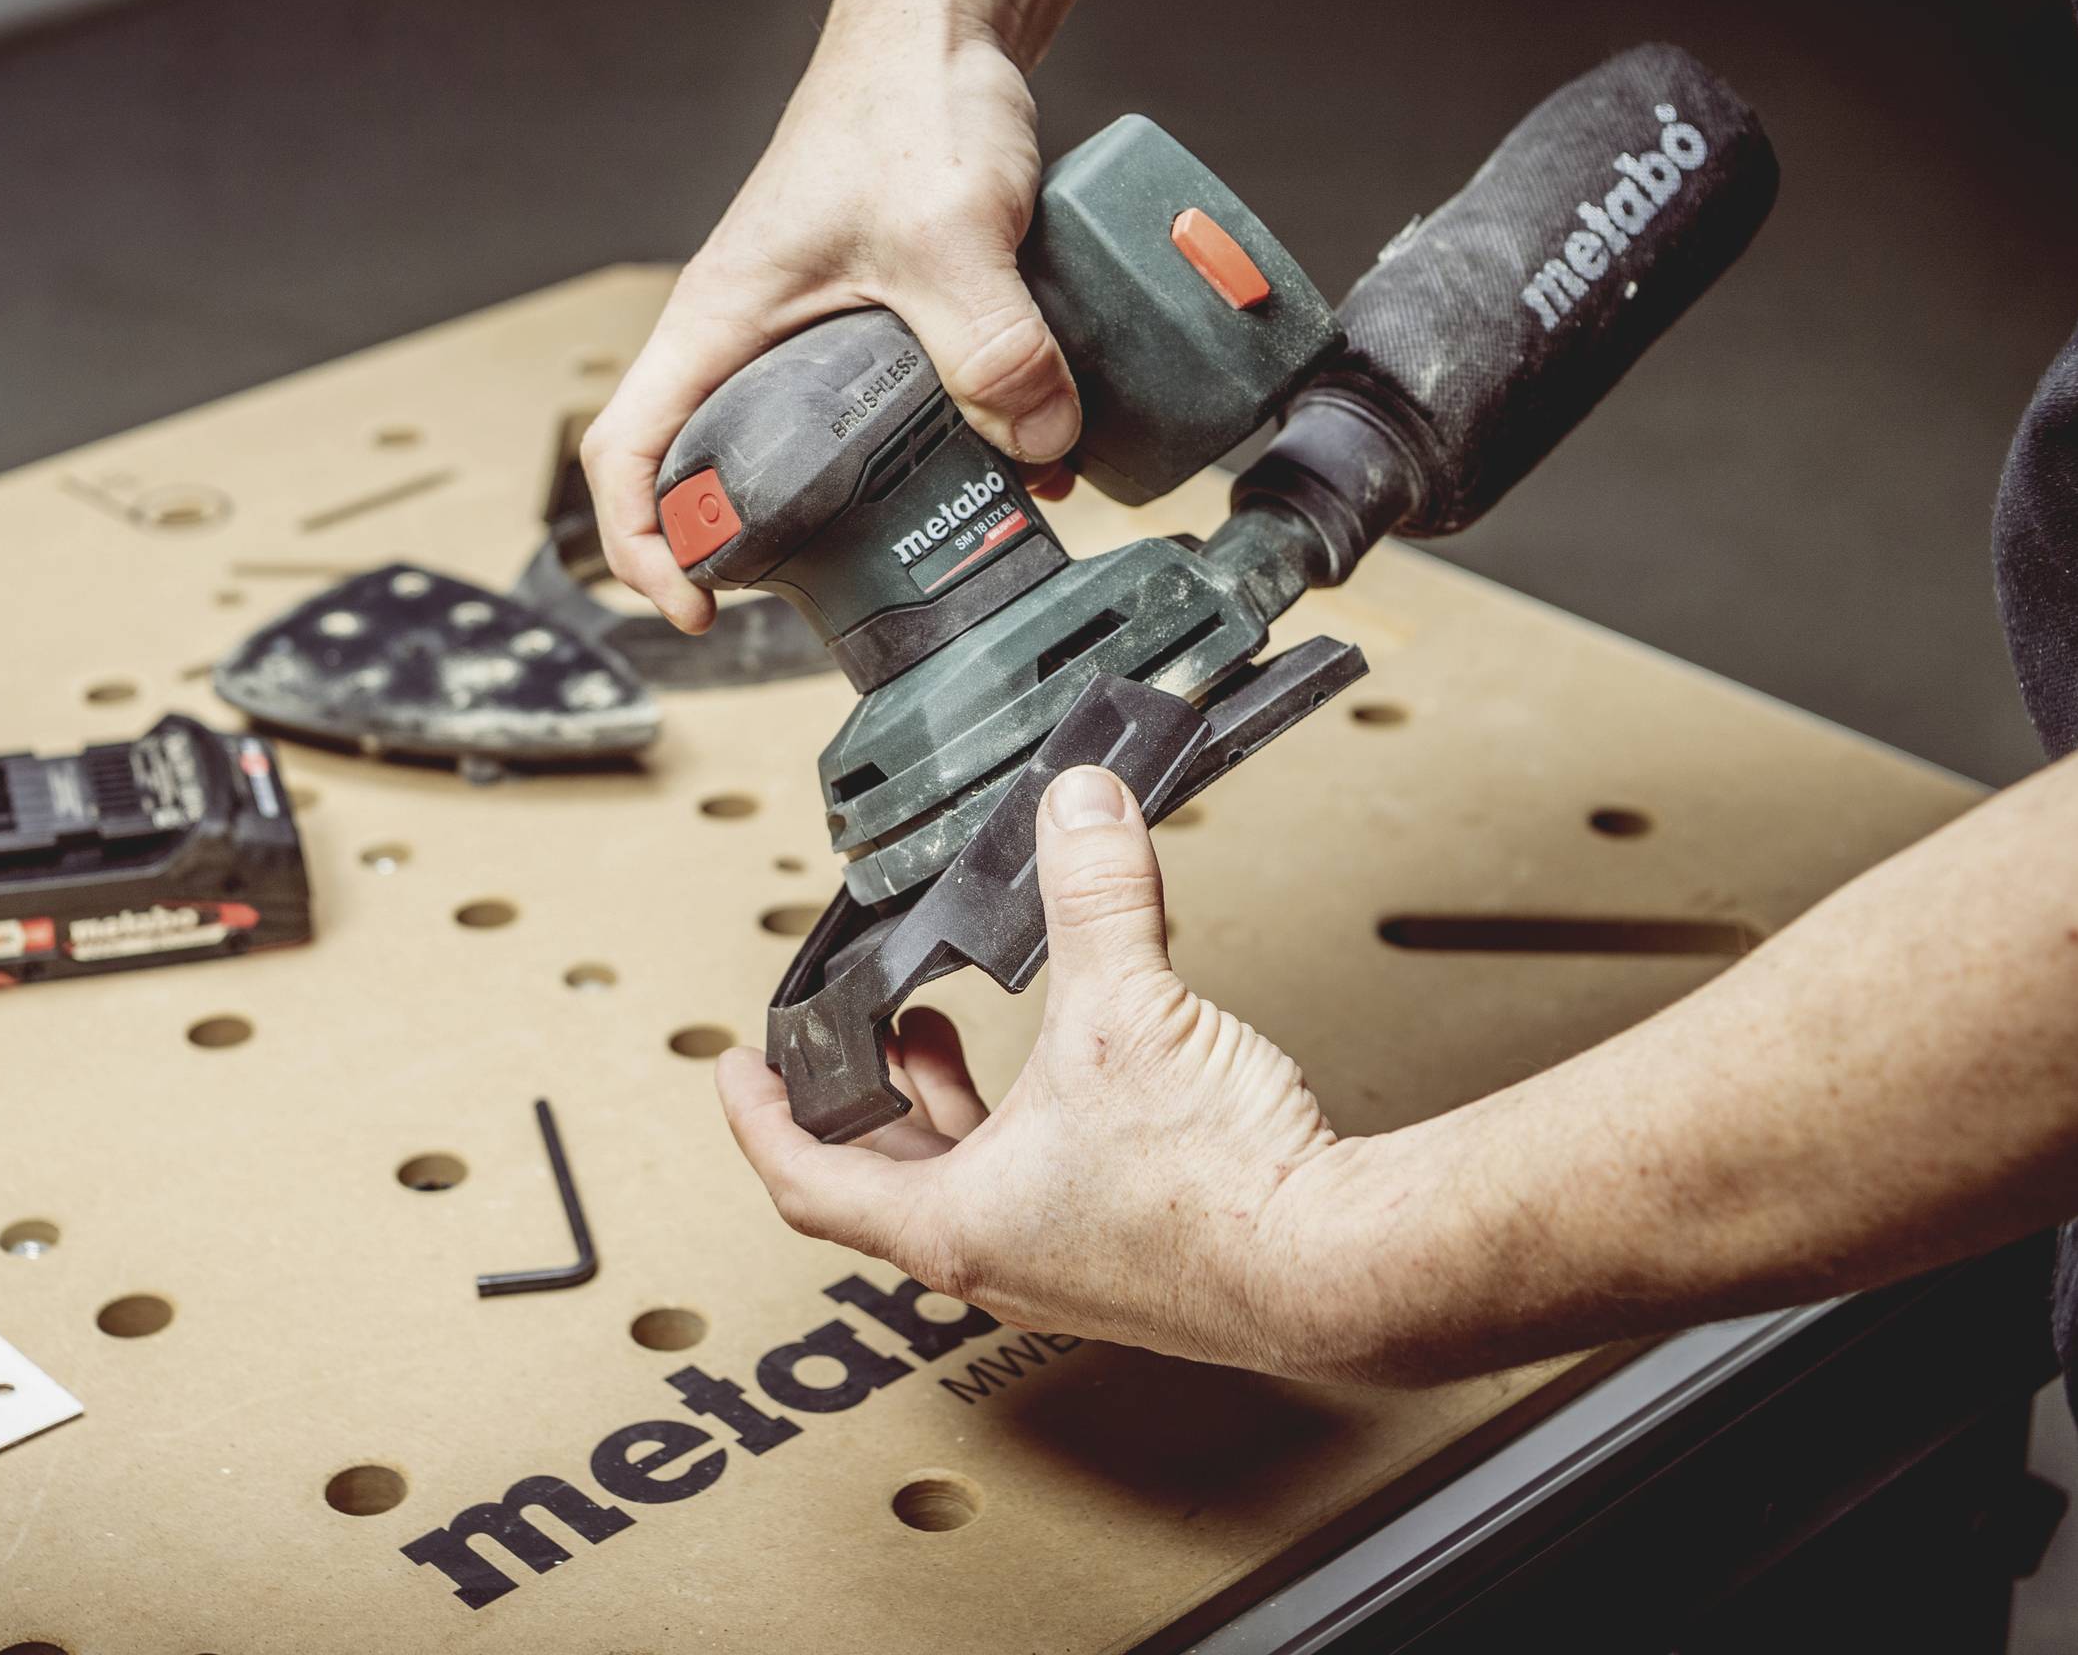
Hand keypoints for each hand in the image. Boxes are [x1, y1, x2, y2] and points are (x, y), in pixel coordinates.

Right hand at [581, 0, 1078, 631]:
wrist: (947, 27)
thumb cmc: (905, 101)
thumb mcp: (953, 234)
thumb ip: (995, 344)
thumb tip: (1041, 445)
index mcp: (718, 321)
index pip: (626, 455)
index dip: (642, 549)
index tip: (697, 610)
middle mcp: (750, 335)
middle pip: (711, 470)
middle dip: (756, 549)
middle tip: (821, 596)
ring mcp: (813, 330)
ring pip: (812, 447)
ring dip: (866, 503)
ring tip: (939, 537)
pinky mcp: (880, 318)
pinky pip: (889, 408)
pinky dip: (938, 446)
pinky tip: (1012, 459)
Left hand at [717, 764, 1358, 1374]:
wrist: (1340, 1269)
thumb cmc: (1222, 1193)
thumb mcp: (1129, 1010)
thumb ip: (1095, 894)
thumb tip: (1077, 808)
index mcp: (954, 1224)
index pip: (806, 1178)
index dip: (759, 1116)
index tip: (737, 1069)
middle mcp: (998, 1261)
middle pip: (882, 1182)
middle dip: (863, 1098)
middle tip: (853, 1036)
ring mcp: (1064, 1269)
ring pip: (965, 1186)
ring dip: (947, 1109)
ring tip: (948, 1033)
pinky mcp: (1129, 1261)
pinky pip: (1040, 1189)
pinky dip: (1023, 1126)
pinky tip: (1071, 1071)